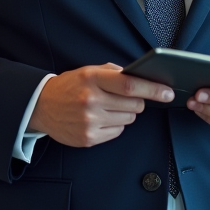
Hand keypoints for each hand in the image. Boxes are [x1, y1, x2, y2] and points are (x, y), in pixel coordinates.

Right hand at [29, 63, 173, 147]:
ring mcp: (89, 122)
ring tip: (107, 107)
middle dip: (137, 101)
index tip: (167, 92)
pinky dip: (115, 125)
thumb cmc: (70, 86)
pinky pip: (117, 132)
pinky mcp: (88, 138)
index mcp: (93, 79)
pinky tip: (100, 118)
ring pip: (128, 120)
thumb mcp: (89, 71)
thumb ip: (115, 73)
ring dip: (125, 114)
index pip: (130, 85)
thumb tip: (142, 78)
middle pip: (134, 105)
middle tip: (125, 98)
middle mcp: (91, 101)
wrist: (42, 106)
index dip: (152, 89)